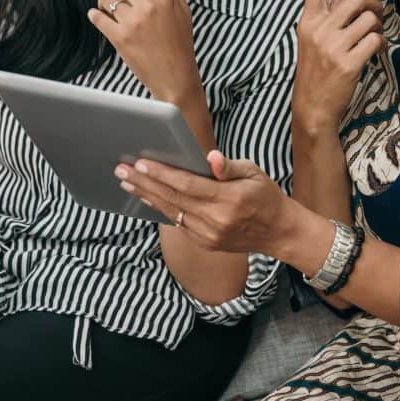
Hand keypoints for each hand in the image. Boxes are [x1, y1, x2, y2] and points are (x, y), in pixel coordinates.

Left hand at [88, 0, 203, 106]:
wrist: (175, 76)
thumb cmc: (180, 43)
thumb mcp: (183, 11)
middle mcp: (149, 5)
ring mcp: (133, 21)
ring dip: (105, 2)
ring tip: (112, 11)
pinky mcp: (120, 38)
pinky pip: (98, 17)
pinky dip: (96, 16)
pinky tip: (101, 18)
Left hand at [115, 151, 293, 254]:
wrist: (278, 232)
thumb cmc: (265, 196)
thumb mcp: (254, 173)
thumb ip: (229, 166)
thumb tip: (210, 158)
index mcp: (228, 200)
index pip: (187, 184)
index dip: (163, 174)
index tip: (141, 163)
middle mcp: (215, 220)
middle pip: (173, 198)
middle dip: (144, 183)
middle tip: (121, 170)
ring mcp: (208, 235)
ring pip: (171, 212)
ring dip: (147, 196)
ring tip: (127, 182)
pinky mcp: (205, 243)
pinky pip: (177, 223)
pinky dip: (161, 209)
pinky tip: (147, 197)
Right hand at [293, 0, 383, 133]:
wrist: (312, 107)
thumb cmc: (315, 70)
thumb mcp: (314, 39)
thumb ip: (328, 12)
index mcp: (308, 22)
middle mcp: (319, 31)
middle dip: (371, 5)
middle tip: (375, 16)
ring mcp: (333, 47)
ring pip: (369, 20)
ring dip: (377, 28)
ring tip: (371, 39)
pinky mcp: (349, 62)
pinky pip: (376, 40)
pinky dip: (379, 45)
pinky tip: (372, 52)